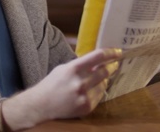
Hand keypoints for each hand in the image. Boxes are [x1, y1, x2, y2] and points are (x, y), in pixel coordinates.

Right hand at [1, 48, 121, 128]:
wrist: (40, 105)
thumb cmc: (52, 84)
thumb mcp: (64, 68)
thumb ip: (81, 65)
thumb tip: (99, 61)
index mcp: (73, 68)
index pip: (98, 57)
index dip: (111, 53)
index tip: (118, 52)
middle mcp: (80, 82)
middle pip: (105, 71)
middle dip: (112, 66)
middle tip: (115, 64)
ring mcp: (84, 96)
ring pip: (104, 84)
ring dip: (104, 80)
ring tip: (99, 78)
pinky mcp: (86, 107)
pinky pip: (99, 96)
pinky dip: (98, 91)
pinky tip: (91, 90)